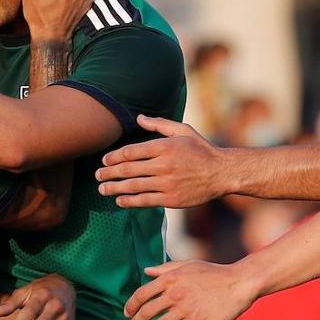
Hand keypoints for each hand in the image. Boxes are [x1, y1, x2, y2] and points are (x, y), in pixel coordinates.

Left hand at [96, 115, 229, 207]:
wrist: (222, 173)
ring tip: (103, 189)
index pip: (131, 152)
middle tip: (97, 176)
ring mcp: (167, 183)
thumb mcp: (182, 131)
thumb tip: (139, 117)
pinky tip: (119, 200)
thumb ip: (159, 124)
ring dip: (115, 188)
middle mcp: (164, 165)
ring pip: (133, 186)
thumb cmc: (201, 149)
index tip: (104, 161)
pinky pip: (145, 201)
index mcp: (164, 147)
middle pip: (128, 169)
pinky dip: (129, 201)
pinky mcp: (171, 199)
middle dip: (109, 173)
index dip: (114, 157)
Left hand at [125, 259, 260, 319]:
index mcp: (169, 279)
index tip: (127, 313)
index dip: (131, 305)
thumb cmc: (213, 273)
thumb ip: (165, 269)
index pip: (141, 294)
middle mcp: (174, 294)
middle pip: (146, 312)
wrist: (239, 283)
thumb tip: (146, 271)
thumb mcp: (187, 265)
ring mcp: (185, 309)